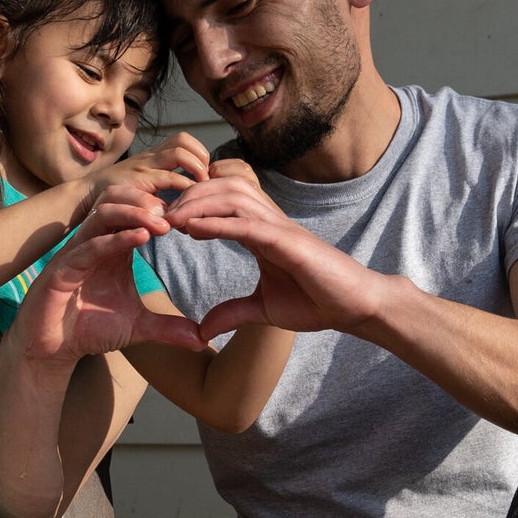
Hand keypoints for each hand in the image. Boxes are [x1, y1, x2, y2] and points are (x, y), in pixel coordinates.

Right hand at [12, 199, 206, 362]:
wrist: (51, 348)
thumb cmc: (89, 328)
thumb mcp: (138, 326)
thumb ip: (168, 328)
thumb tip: (202, 341)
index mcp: (113, 246)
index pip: (135, 210)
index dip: (162, 209)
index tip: (189, 218)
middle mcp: (95, 241)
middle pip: (118, 199)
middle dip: (147, 201)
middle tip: (176, 214)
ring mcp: (77, 251)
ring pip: (103, 213)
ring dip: (133, 213)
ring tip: (161, 223)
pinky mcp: (62, 268)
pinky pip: (88, 245)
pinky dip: (114, 239)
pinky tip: (140, 238)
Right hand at [78, 131, 211, 222]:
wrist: (88, 194)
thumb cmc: (117, 192)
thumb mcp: (142, 181)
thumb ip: (161, 180)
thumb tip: (188, 190)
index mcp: (152, 155)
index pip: (182, 139)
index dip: (199, 151)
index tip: (204, 171)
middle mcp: (150, 156)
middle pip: (183, 139)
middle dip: (201, 156)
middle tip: (206, 177)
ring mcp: (144, 166)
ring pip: (179, 153)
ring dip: (196, 168)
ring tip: (201, 186)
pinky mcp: (140, 180)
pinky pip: (168, 178)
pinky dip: (184, 186)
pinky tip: (187, 199)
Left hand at [164, 170, 393, 337]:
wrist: (356, 306)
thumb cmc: (318, 302)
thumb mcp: (264, 310)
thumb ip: (233, 313)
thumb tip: (202, 329)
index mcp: (262, 232)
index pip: (222, 202)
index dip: (192, 204)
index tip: (166, 220)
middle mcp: (269, 221)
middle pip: (222, 187)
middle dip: (188, 196)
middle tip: (161, 215)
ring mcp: (280, 228)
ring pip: (232, 197)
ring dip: (198, 204)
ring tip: (172, 219)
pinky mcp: (288, 242)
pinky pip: (247, 224)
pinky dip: (218, 223)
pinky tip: (193, 229)